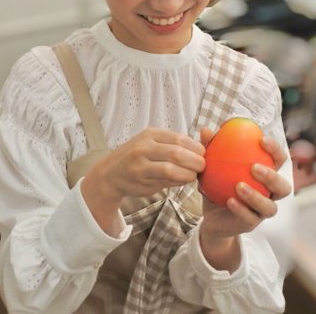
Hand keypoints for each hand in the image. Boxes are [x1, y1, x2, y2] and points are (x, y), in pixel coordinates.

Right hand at [85, 128, 205, 205]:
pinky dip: (177, 182)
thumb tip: (203, 149)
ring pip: (170, 169)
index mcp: (151, 134)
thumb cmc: (139, 157)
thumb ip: (174, 145)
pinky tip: (181, 181)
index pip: (179, 138)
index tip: (204, 153)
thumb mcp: (153, 142)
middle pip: (176, 153)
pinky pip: (164, 182)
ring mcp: (140, 165)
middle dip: (194, 161)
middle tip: (203, 166)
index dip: (196, 147)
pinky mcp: (140, 180)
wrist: (111, 173)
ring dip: (187, 174)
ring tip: (194, 175)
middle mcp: (144, 147)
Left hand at [199, 127, 290, 240]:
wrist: (212, 216)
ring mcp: (262, 211)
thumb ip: (212, 148)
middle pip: (283, 186)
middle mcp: (270, 194)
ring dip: (256, 196)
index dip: (276, 150)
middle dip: (272, 176)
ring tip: (239, 186)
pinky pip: (250, 218)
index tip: (262, 139)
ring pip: (269, 206)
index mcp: (267, 175)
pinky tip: (229, 200)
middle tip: (254, 167)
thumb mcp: (213, 166)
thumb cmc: (219, 186)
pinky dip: (241, 209)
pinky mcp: (251, 225)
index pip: (279, 160)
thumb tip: (205, 130)